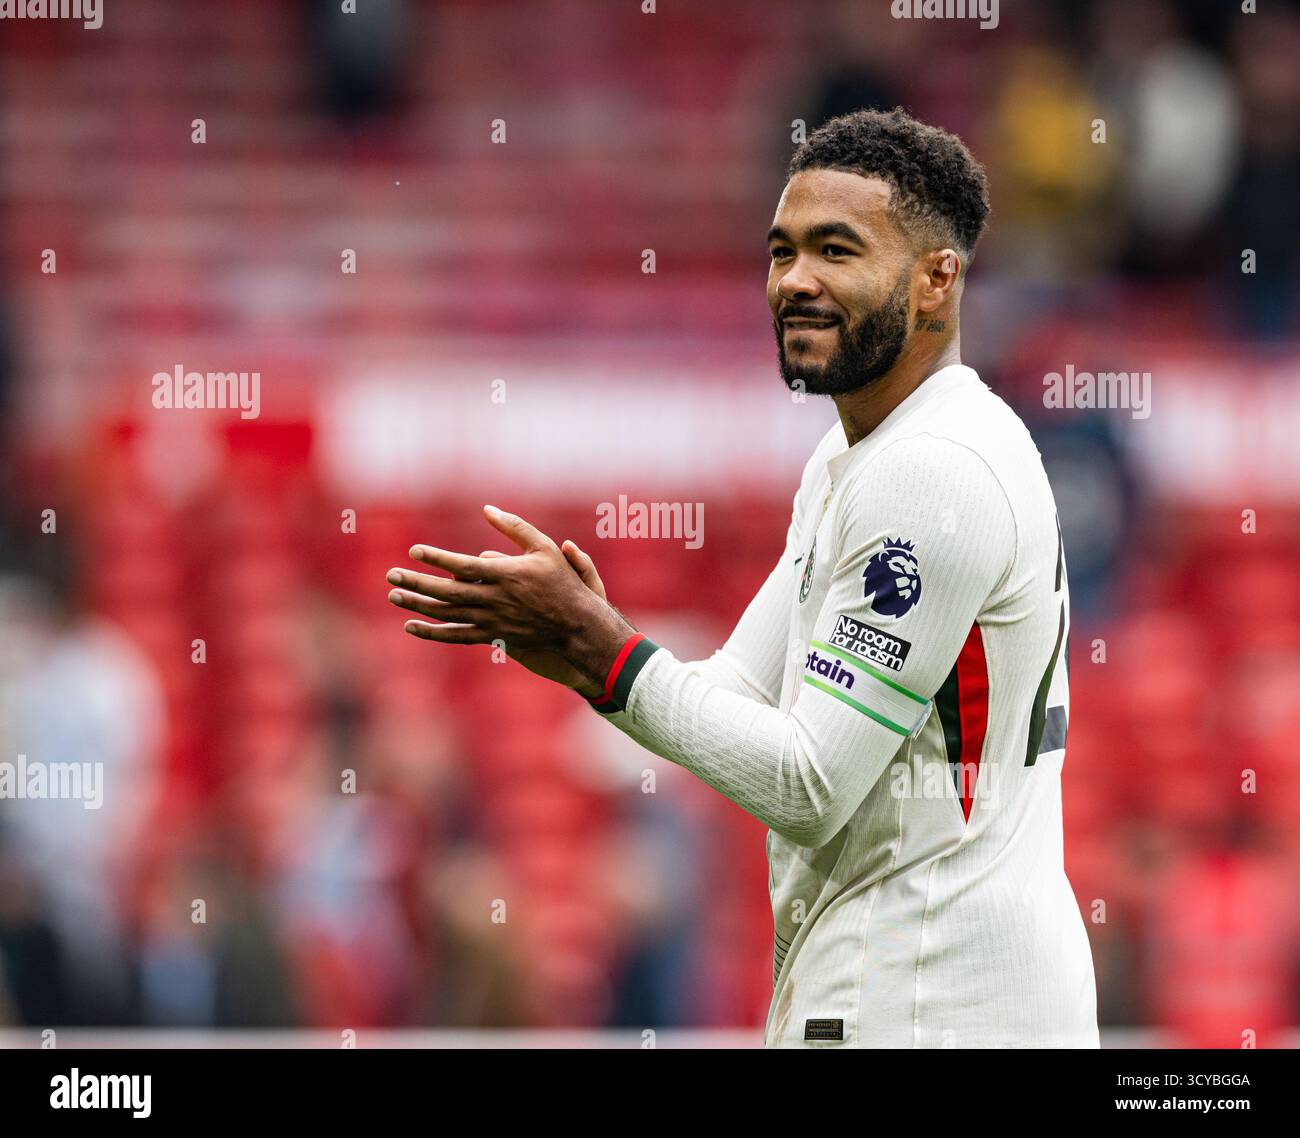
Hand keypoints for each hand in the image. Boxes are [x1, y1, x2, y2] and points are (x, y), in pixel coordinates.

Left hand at [386, 506, 629, 695]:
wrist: (576, 624)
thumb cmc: (561, 581)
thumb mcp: (544, 546)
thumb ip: (514, 527)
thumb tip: (487, 509)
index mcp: (506, 574)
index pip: (463, 566)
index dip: (437, 559)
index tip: (414, 551)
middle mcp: (495, 599)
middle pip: (448, 592)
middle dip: (417, 583)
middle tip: (391, 576)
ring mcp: (492, 620)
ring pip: (448, 614)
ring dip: (418, 605)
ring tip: (394, 595)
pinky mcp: (492, 636)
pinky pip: (456, 636)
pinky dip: (432, 633)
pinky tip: (411, 626)